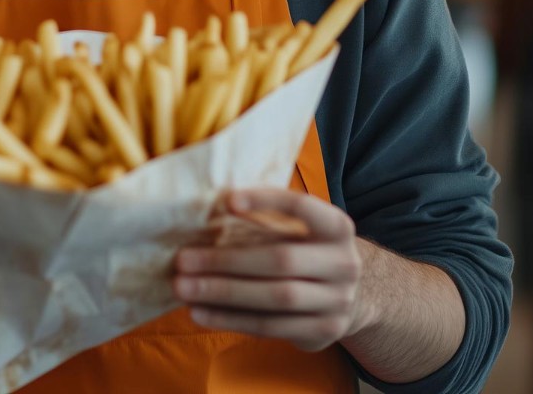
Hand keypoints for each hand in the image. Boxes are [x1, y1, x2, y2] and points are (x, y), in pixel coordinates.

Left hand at [172, 189, 366, 350]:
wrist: (351, 298)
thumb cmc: (309, 254)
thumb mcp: (304, 232)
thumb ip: (270, 223)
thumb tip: (209, 212)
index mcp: (337, 227)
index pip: (302, 207)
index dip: (266, 200)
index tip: (227, 201)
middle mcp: (344, 263)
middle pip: (280, 260)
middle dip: (227, 260)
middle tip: (182, 260)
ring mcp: (337, 301)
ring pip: (275, 298)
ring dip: (223, 293)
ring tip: (184, 288)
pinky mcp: (323, 332)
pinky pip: (270, 326)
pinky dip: (231, 320)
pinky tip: (200, 313)